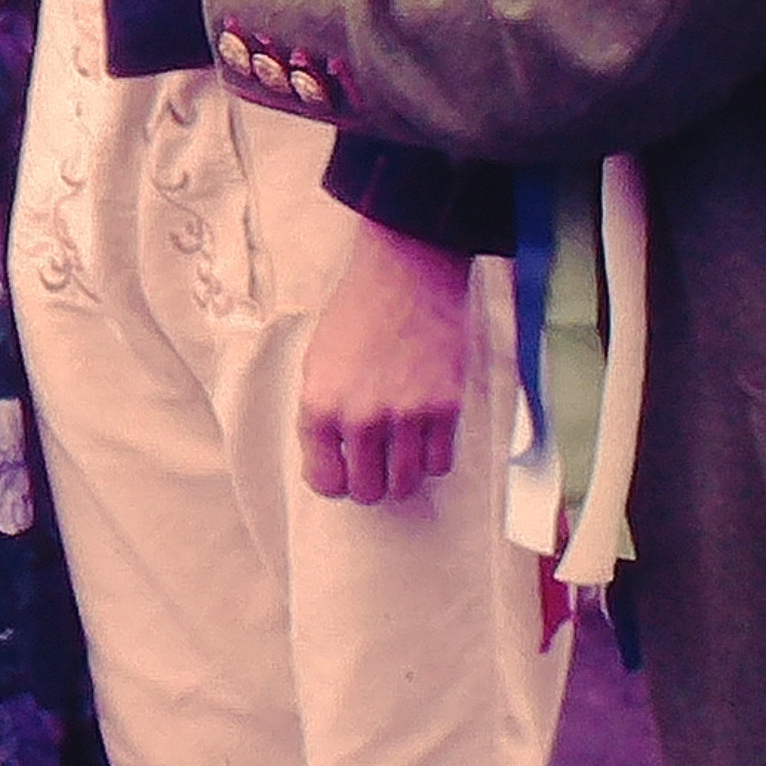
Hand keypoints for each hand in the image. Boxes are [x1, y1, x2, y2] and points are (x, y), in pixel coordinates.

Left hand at [299, 217, 476, 504]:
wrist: (407, 274)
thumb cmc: (358, 313)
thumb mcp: (318, 364)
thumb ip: (323, 415)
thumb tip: (333, 458)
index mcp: (320, 406)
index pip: (325, 481)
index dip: (336, 481)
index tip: (344, 470)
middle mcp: (361, 418)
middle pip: (368, 491)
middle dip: (371, 482)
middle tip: (376, 463)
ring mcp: (407, 416)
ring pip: (408, 483)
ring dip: (404, 475)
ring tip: (401, 452)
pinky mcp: (447, 408)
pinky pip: (442, 462)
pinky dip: (434, 457)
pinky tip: (426, 436)